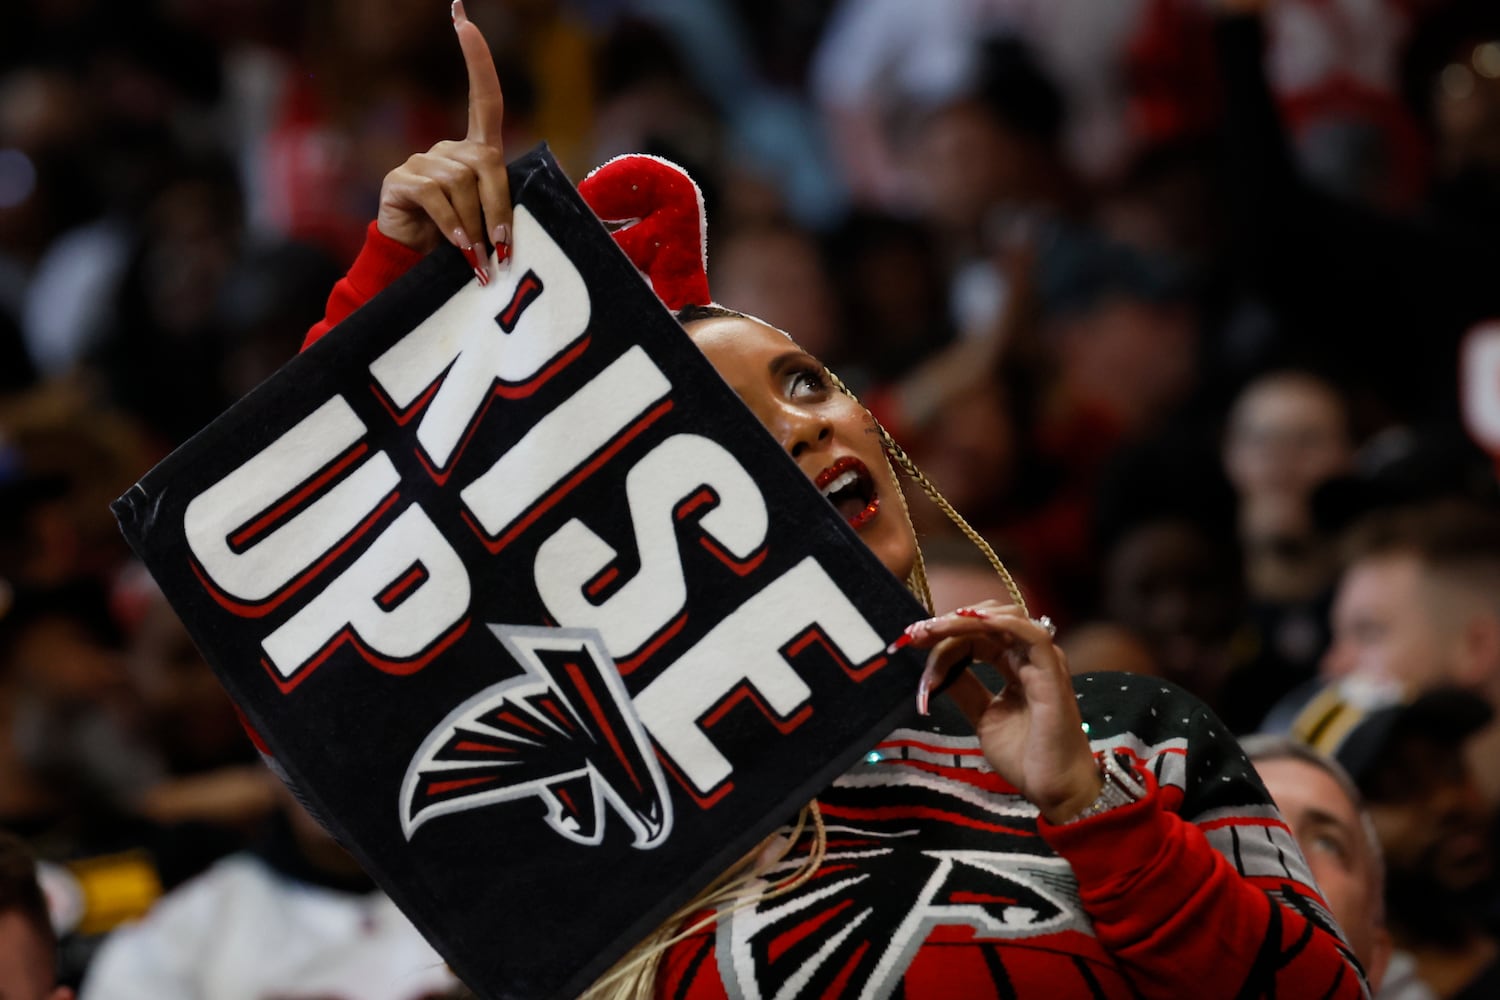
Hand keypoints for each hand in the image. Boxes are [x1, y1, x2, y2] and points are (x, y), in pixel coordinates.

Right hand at [375, 0, 512, 267]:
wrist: (414, 267)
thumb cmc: (460, 248)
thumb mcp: (488, 224)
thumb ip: (501, 206)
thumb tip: (515, 222)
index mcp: (473, 153)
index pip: (482, 98)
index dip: (477, 60)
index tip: (463, 20)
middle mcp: (447, 150)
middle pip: (485, 162)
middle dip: (498, 207)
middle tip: (502, 249)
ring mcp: (421, 161)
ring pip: (462, 183)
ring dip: (474, 224)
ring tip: (475, 255)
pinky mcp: (401, 179)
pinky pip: (436, 195)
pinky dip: (453, 224)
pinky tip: (457, 245)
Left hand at [902, 604, 1101, 823]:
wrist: (1053, 788)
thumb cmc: (1025, 755)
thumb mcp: (982, 715)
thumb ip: (963, 687)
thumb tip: (934, 667)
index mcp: (1016, 664)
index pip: (978, 634)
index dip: (946, 633)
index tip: (913, 640)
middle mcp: (1030, 656)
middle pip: (988, 621)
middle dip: (950, 622)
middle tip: (917, 632)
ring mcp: (1044, 661)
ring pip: (1006, 620)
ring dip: (967, 620)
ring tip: (935, 629)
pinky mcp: (1053, 672)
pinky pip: (1031, 635)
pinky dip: (1002, 623)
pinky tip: (974, 621)